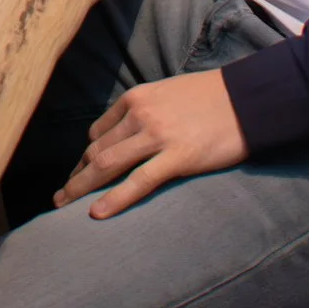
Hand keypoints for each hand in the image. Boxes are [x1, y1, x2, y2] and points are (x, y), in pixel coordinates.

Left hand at [55, 70, 249, 219]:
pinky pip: (139, 181)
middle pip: (96, 150)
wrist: (248, 97)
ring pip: (107, 164)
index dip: (85, 158)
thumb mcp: (168, 93)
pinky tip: (96, 214)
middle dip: (76, 176)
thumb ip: (144, 111)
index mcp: (135, 99)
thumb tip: (124, 133)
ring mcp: (158, 136)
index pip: (98, 132)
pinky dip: (114, 199)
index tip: (79, 175)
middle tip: (60, 197)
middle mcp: (140, 115)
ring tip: (64, 207)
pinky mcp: (178, 157)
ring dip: (81, 188)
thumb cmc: (212, 97)